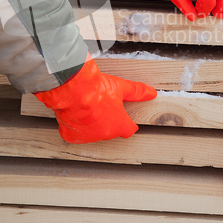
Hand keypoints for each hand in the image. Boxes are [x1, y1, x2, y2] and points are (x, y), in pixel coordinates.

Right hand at [35, 54, 156, 143]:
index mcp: (119, 124)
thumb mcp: (120, 87)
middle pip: (109, 130)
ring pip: (91, 132)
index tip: (127, 122)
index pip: (128, 130)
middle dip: (107, 121)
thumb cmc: (96, 89)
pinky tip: (73, 113)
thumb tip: (151, 93)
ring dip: (90, 124)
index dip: (128, 124)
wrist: (73, 90)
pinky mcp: (71, 135)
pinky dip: (74, 126)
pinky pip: (74, 133)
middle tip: (102, 106)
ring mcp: (86, 136)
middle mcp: (104, 134)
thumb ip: (137, 92)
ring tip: (86, 107)